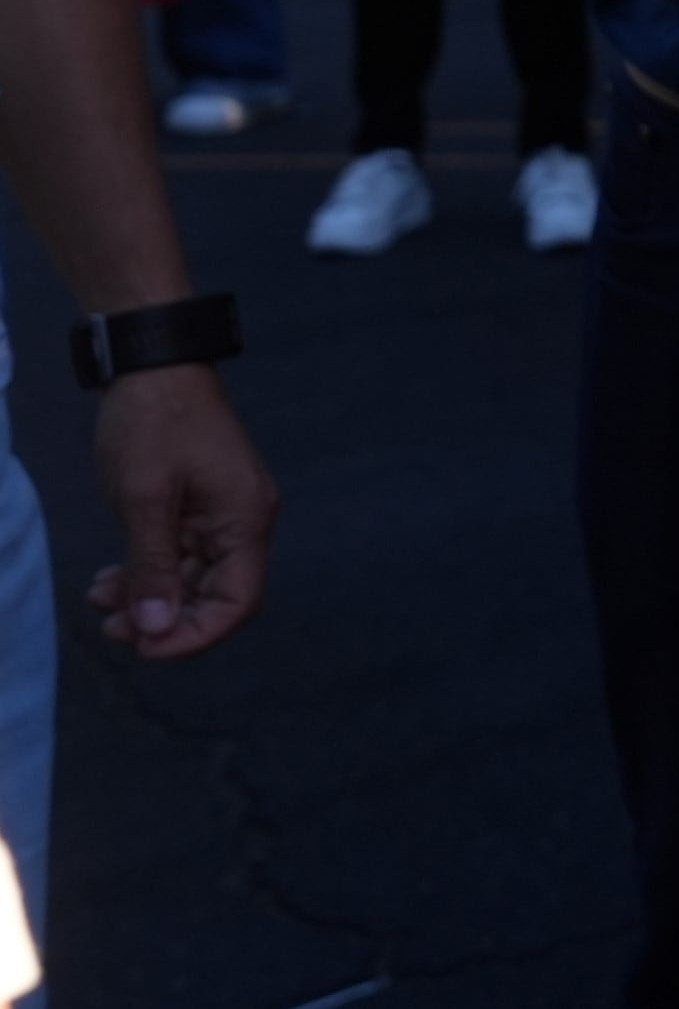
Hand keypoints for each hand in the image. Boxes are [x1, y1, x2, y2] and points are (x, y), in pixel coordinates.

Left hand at [85, 366, 275, 657]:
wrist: (152, 363)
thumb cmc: (153, 423)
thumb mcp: (145, 499)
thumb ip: (153, 567)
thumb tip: (157, 629)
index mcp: (245, 520)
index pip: (237, 603)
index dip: (192, 636)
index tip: (142, 648)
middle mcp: (244, 521)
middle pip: (215, 597)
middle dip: (163, 620)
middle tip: (110, 626)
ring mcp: (223, 513)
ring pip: (193, 580)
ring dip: (149, 598)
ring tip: (100, 600)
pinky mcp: (200, 506)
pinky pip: (182, 557)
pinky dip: (148, 573)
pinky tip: (111, 579)